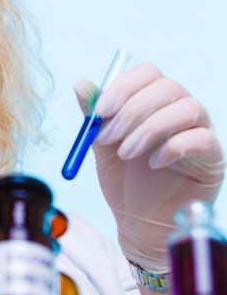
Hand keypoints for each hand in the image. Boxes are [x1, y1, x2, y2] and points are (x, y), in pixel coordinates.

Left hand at [74, 63, 223, 271]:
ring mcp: (200, 130)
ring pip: (186, 108)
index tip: (99, 112)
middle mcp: (180, 109)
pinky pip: (201, 139)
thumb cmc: (124, 179)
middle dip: (131, 111)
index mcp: (154, 100)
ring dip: (149, 129)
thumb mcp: (102, 144)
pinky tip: (152, 163)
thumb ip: (95, 115)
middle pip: (165, 87)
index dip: (122, 87)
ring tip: (125, 154)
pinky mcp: (213, 156)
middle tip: (106, 138)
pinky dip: (173, 147)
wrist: (139, 221)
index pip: (147, 73)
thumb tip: (81, 84)